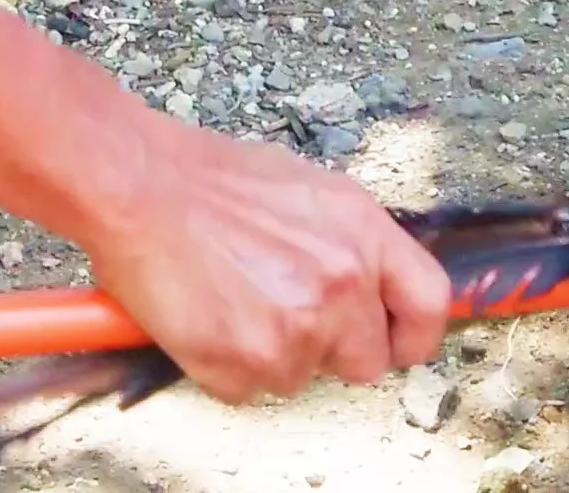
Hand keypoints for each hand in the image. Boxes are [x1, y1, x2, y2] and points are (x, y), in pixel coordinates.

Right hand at [78, 118, 448, 403]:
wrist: (139, 186)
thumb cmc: (211, 179)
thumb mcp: (309, 190)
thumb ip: (350, 242)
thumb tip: (369, 282)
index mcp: (364, 234)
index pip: (428, 306)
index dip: (412, 335)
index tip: (393, 342)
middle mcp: (342, 286)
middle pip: (366, 361)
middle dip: (330, 349)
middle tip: (284, 315)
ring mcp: (296, 330)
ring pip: (300, 377)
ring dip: (270, 353)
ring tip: (232, 299)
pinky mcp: (246, 364)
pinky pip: (248, 389)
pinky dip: (224, 365)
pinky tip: (206, 317)